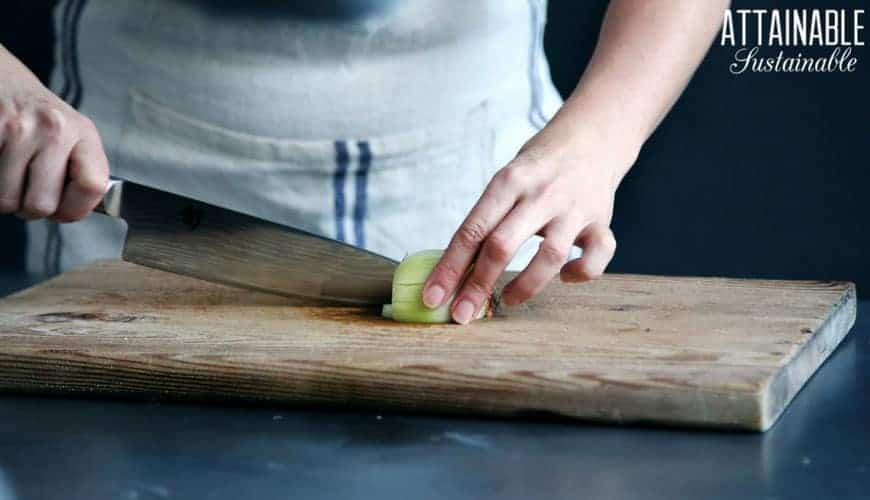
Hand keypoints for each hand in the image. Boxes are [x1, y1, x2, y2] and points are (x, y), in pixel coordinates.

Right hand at [0, 52, 108, 221]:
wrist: (4, 80)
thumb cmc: (40, 119)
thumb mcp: (74, 138)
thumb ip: (81, 175)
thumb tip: (70, 213)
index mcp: (83, 134)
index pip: (92, 187)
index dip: (75, 209)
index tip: (63, 209)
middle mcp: (54, 128)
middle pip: (41, 205)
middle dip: (30, 208)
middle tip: (28, 190)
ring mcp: (18, 129)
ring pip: (5, 201)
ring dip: (5, 197)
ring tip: (11, 174)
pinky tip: (0, 163)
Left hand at [422, 120, 636, 323]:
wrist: (592, 136)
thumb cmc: (537, 167)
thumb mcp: (507, 180)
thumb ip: (488, 219)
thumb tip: (454, 271)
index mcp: (508, 181)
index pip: (471, 230)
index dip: (450, 267)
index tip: (433, 297)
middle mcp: (540, 194)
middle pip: (502, 245)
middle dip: (478, 285)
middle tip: (462, 315)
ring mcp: (573, 208)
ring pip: (549, 256)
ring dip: (525, 286)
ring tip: (508, 299)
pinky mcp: (601, 220)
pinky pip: (598, 255)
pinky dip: (582, 273)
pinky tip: (566, 276)